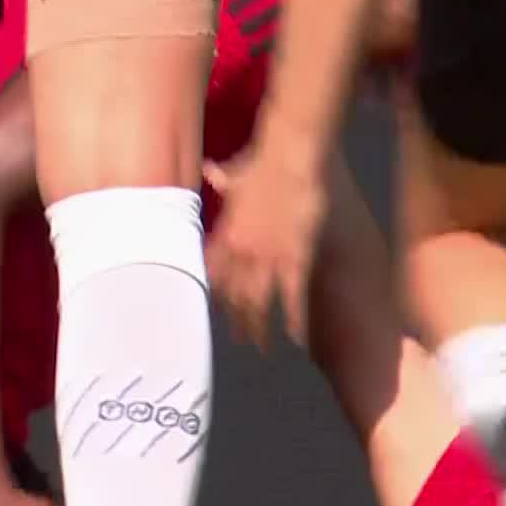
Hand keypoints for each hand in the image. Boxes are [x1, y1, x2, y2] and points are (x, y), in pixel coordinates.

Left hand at [204, 143, 326, 348]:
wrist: (289, 157)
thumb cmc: (264, 161)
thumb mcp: (236, 174)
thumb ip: (222, 179)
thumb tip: (210, 168)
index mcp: (226, 233)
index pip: (212, 273)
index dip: (214, 296)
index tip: (215, 312)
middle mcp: (242, 251)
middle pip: (233, 296)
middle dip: (236, 321)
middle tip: (241, 340)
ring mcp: (268, 257)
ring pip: (258, 302)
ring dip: (258, 328)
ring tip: (260, 348)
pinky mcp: (295, 257)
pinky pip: (292, 296)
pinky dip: (294, 319)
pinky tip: (295, 338)